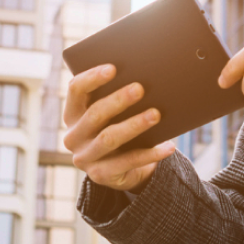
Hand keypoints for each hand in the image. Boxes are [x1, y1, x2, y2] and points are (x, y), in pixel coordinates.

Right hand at [62, 64, 175, 192]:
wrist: (123, 168)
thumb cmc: (120, 126)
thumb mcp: (114, 112)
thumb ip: (120, 94)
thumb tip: (149, 75)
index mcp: (74, 113)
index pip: (76, 90)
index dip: (92, 77)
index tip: (113, 68)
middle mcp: (74, 136)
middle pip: (95, 114)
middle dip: (118, 100)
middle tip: (140, 88)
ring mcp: (85, 158)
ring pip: (109, 138)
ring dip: (134, 125)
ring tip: (156, 114)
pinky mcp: (100, 175)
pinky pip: (128, 162)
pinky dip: (151, 154)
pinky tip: (169, 146)